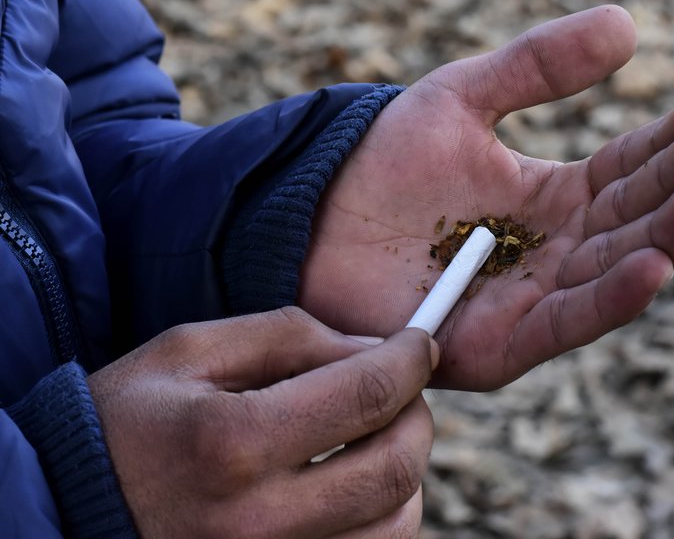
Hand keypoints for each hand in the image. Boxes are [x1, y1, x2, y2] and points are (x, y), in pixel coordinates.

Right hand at [88, 308, 437, 537]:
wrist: (68, 509)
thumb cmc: (126, 422)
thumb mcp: (190, 351)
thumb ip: (287, 337)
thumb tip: (372, 348)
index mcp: (232, 442)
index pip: (364, 396)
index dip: (409, 362)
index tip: (420, 344)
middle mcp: (258, 520)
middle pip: (395, 468)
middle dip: (416, 415)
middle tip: (404, 389)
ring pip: (397, 524)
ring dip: (406, 470)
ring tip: (378, 436)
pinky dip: (384, 515)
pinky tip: (357, 484)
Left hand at [299, 5, 673, 390]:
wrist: (310, 221)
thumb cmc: (383, 164)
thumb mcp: (462, 98)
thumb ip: (537, 66)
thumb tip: (629, 27)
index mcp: (552, 199)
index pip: (627, 170)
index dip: (670, 142)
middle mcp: (553, 253)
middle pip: (632, 221)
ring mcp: (530, 301)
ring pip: (611, 273)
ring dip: (664, 240)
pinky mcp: (500, 347)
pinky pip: (564, 324)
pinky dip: (609, 299)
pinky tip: (652, 263)